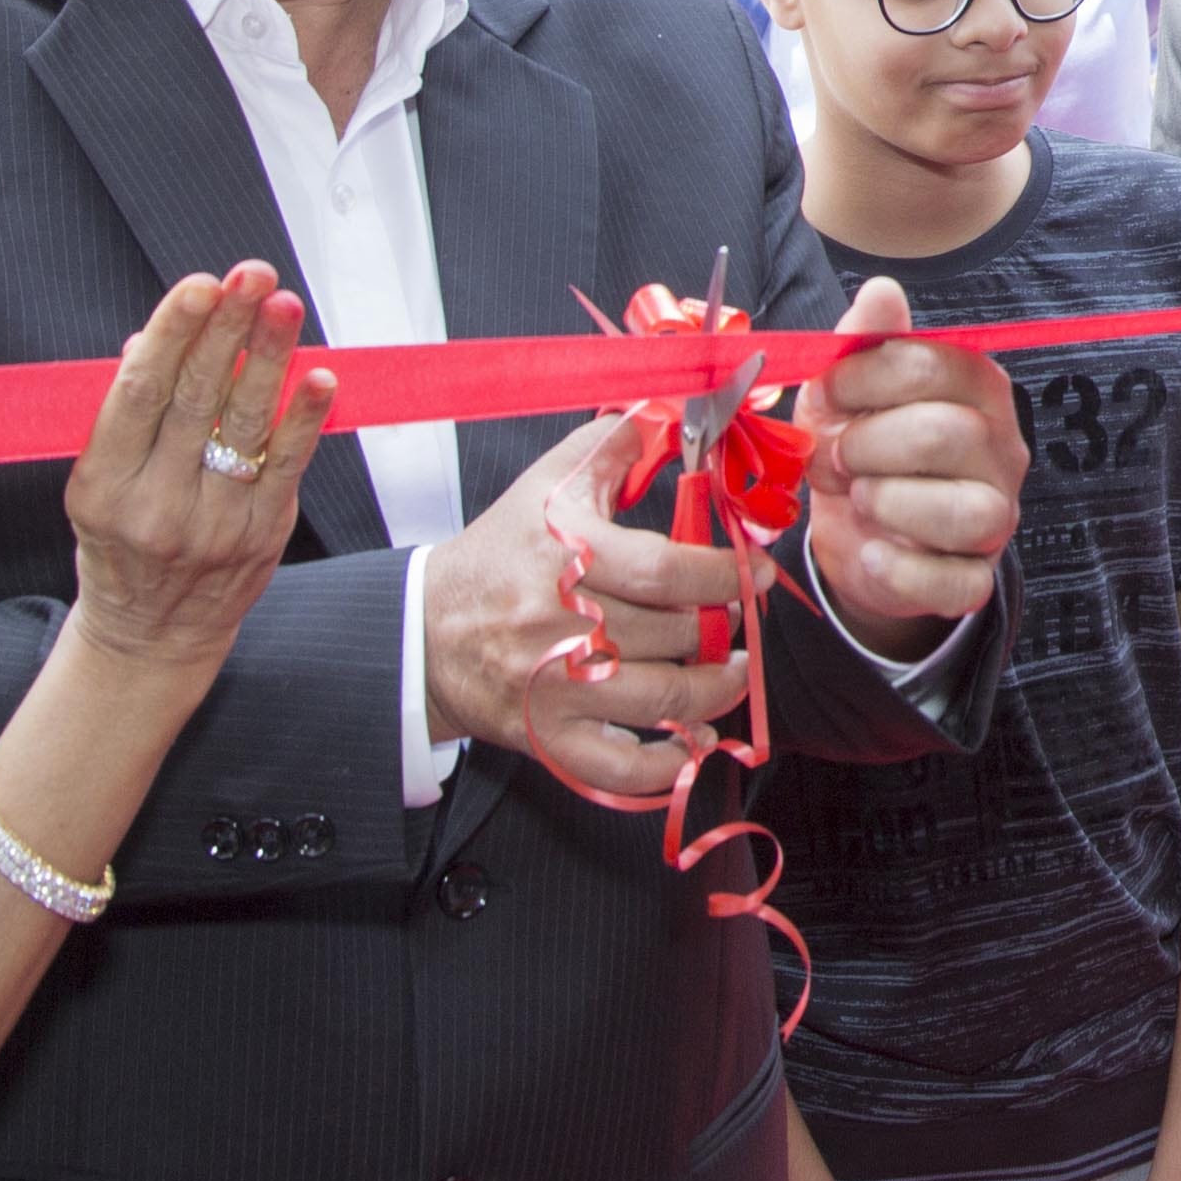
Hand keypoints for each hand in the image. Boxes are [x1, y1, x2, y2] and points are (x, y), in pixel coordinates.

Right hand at [59, 270, 328, 677]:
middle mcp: (156, 505)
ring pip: (246, 424)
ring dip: (269, 358)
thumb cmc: (122, 542)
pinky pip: (287, 464)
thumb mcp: (98, 482)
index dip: (172, 334)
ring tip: (284, 305)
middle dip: (227, 329)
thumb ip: (127, 413)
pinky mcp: (261, 534)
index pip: (139, 394)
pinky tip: (320, 375)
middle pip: (196, 399)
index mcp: (103, 485)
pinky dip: (304, 417)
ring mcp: (213, 523)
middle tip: (251, 275)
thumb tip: (151, 338)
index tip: (200, 285)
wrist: (151, 636)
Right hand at [424, 409, 758, 798]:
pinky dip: (664, 764)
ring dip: (715, 689)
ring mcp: (553, 688)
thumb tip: (670, 412)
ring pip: (659, 699)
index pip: (663, 569)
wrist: (426, 630)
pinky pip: (616, 767)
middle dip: (720, 627)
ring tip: (736, 670)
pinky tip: (694, 741)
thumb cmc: (499, 553)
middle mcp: (558, 623)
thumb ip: (611, 444)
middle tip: (738, 619)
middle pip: (670, 633)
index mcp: (563, 555)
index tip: (753, 571)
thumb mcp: (547, 483)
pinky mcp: (546, 737)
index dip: (723, 573)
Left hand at [805, 276, 1025, 651]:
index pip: (931, 365)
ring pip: (968, 512)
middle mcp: (1001, 448)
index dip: (862, 378)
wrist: (860, 532)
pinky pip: (954, 581)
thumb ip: (865, 341)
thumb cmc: (862, 445)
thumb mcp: (849, 391)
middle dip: (870, 443)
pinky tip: (870, 552)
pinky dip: (902, 570)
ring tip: (860, 497)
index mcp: (976, 387)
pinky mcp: (975, 578)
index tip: (826, 393)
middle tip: (838, 454)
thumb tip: (881, 291)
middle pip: (946, 434)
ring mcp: (996, 516)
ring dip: (892, 503)